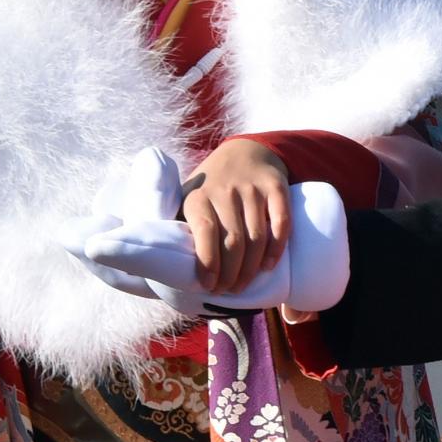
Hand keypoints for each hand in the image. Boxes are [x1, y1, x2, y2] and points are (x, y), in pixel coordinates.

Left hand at [181, 139, 290, 292]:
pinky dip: (277, 247)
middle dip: (231, 273)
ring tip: (244, 284)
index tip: (208, 286)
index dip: (208, 262)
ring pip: (257, 236)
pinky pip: (281, 222)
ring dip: (252, 267)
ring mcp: (253, 188)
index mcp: (198, 195)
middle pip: (233, 240)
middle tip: (228, 290)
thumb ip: (179, 225)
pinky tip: (269, 265)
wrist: (246, 151)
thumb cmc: (211, 187)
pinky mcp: (277, 187)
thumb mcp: (188, 197)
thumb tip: (160, 266)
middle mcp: (226, 190)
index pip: (205, 231)